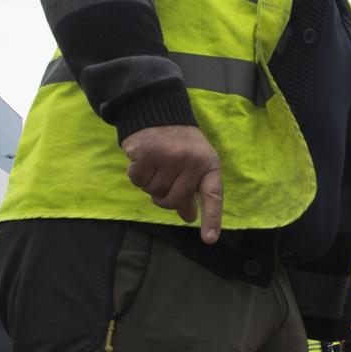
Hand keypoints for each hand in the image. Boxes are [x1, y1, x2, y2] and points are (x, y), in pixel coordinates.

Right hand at [122, 125, 223, 241]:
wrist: (158, 112)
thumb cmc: (179, 144)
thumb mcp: (194, 164)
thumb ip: (193, 190)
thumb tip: (189, 217)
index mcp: (208, 165)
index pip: (213, 196)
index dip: (212, 218)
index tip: (208, 239)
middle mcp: (192, 161)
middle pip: (174, 201)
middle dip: (164, 196)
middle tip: (164, 177)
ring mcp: (170, 157)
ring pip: (154, 192)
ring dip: (150, 183)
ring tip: (156, 163)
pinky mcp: (147, 153)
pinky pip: (138, 182)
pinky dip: (137, 176)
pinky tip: (143, 160)